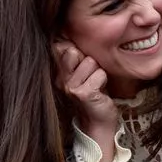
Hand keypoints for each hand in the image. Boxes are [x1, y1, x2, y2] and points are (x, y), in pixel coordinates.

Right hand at [54, 41, 118, 161]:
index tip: (79, 65)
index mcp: (57, 72)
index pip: (61, 47)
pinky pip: (99, 74)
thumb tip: (69, 39)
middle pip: (75, 51)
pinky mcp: (82, 93)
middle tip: (89, 77)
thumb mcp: (81, 73)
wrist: (97, 121)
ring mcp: (69, 86)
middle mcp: (59, 79)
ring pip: (90, 62)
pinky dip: (104, 80)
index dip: (75, 52)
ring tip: (95, 84)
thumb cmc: (93, 93)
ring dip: (97, 72)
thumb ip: (75, 57)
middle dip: (88, 61)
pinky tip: (99, 90)